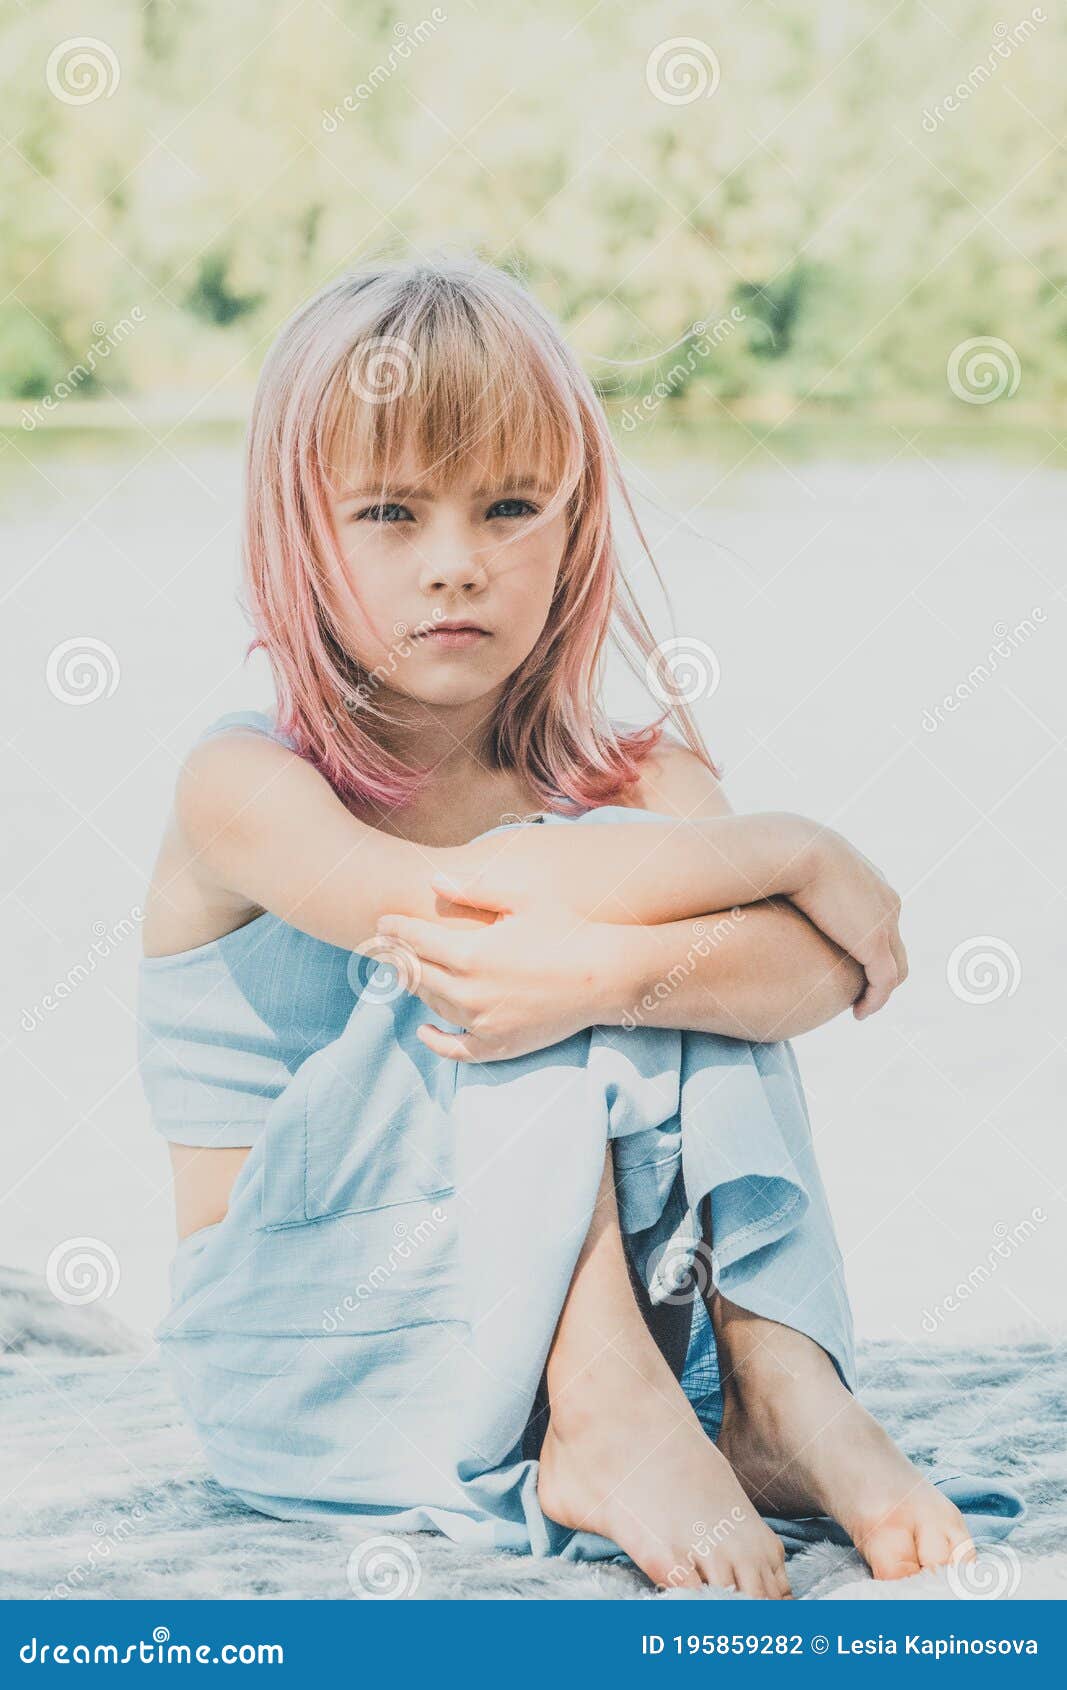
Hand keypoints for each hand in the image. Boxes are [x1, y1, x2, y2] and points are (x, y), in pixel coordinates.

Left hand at [374, 876, 624, 1062]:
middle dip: (396, 956)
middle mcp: (470, 991)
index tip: (381, 922)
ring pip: (433, 1004)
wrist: (605, 976)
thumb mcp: (522, 898)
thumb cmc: (566, 928)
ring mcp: (483, 1022)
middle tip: (383, 945)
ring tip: (405, 971)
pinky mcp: (499, 1044)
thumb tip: (432, 881)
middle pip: (417, 973)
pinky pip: (457, 1050)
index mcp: (471, 953)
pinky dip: (437, 1041)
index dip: (394, 929)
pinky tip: (425, 1030)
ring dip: (414, 987)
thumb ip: (474, 889)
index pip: (416, 940)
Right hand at [788, 828, 906, 1018]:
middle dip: (880, 971)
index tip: (849, 962)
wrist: (795, 850)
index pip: (883, 921)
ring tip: (860, 1006)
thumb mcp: (796, 863)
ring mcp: (885, 924)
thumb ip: (797, 878)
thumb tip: (777, 886)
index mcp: (873, 883)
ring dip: (880, 990)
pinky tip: (859, 1013)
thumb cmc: (784, 853)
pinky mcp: (875, 945)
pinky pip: (884, 983)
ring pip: (895, 968)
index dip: (870, 945)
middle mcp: (887, 903)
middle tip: (859, 990)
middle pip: (896, 946)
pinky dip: (876, 1001)